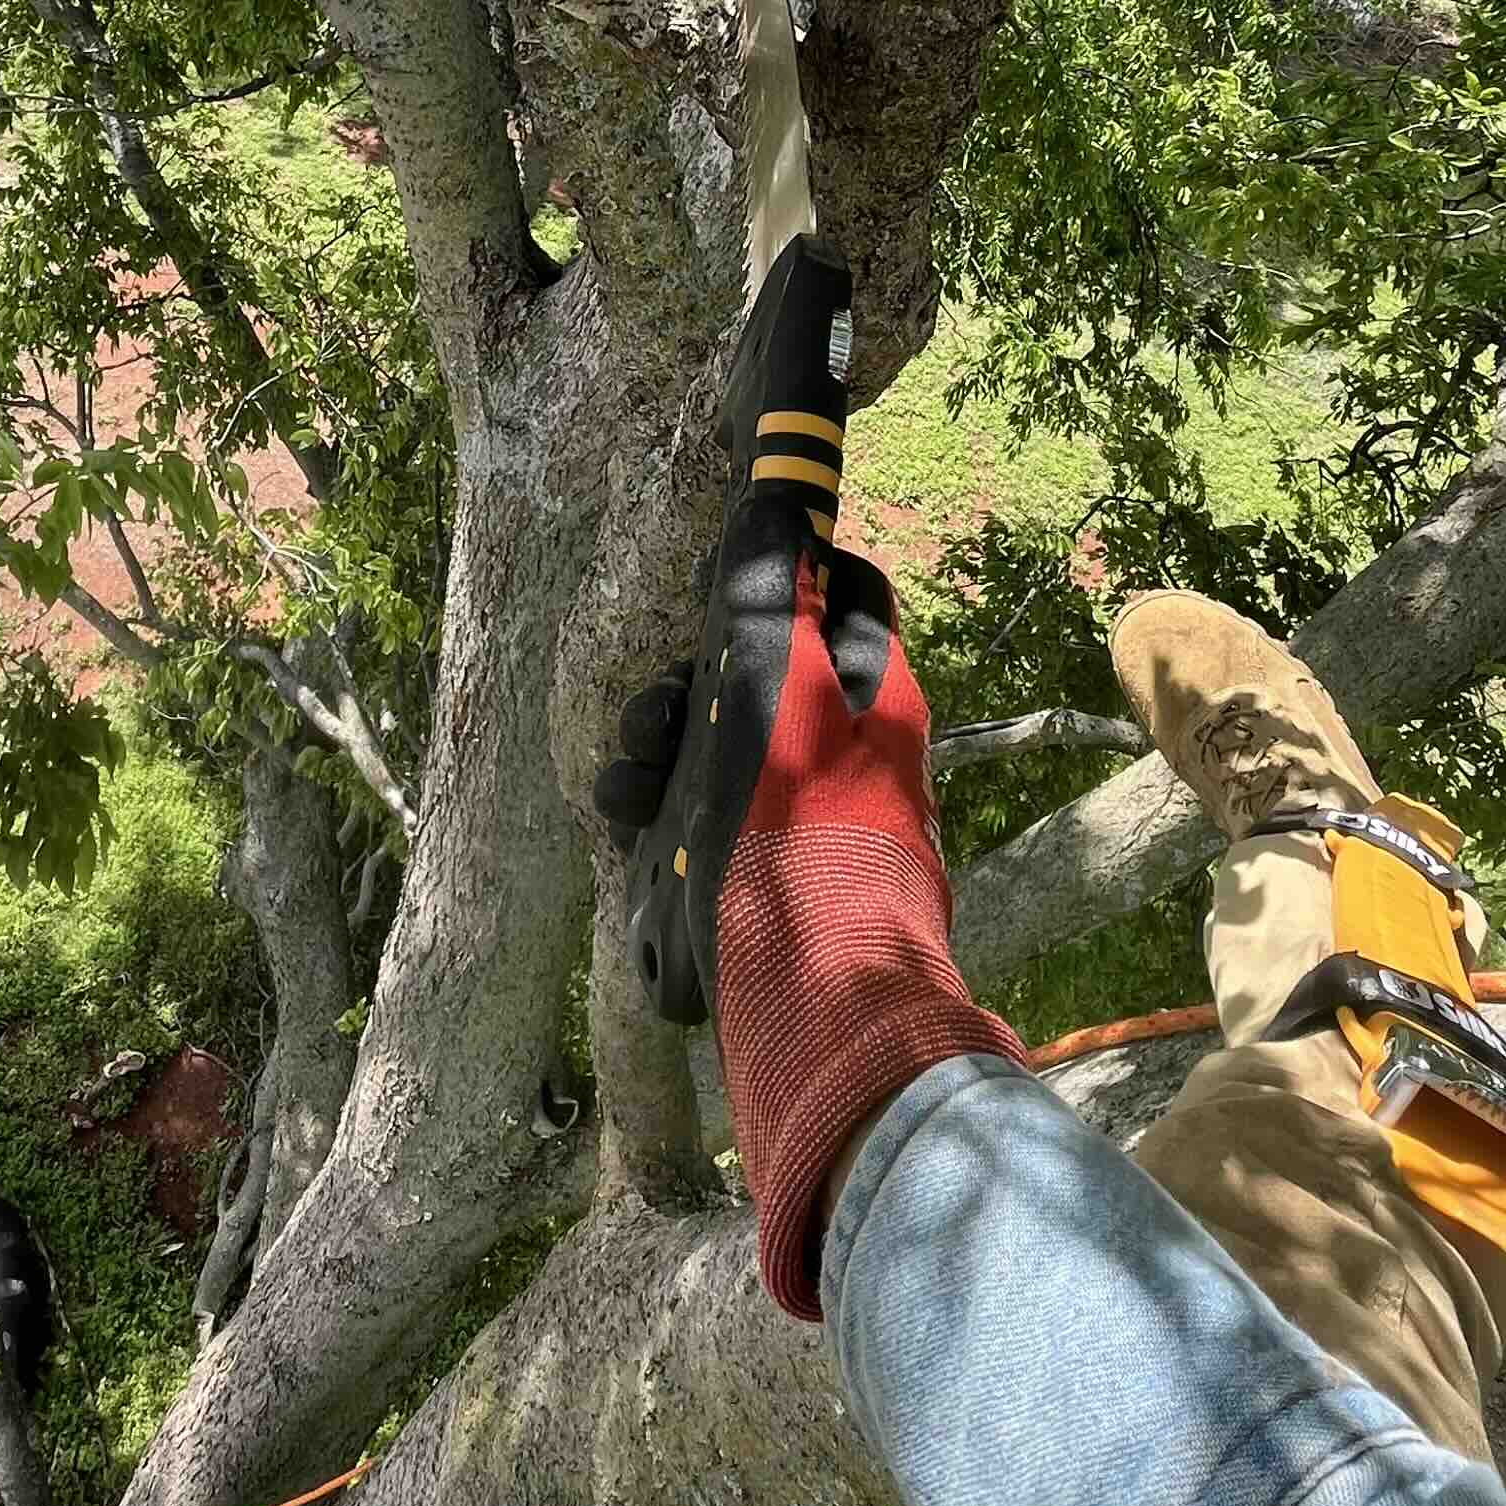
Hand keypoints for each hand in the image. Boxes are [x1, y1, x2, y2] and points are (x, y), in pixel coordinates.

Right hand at [600, 531, 1018, 1319]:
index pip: (844, 591)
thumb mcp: (774, 678)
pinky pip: (695, 837)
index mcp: (872, 701)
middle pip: (759, 676)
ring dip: (658, 757)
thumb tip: (778, 493)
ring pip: (714, 758)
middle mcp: (848, 762)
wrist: (814, 1012)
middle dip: (690, 682)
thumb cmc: (801, 832)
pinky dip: (658, 834)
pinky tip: (635, 847)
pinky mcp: (755, 897)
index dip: (786, 568)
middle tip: (661, 711)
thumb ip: (769, 584)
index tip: (724, 572)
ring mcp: (801, 833)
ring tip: (633, 784)